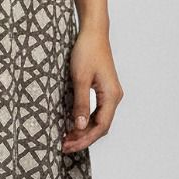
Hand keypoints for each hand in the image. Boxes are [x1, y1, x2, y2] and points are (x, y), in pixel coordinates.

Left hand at [61, 27, 123, 152]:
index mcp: (112, 96)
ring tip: (67, 138)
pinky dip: (86, 120)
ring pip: (99, 120)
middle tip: (64, 146)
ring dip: (84, 131)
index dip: (85, 139)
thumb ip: (81, 103)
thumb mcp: (80, 78)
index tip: (68, 145)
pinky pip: (97, 111)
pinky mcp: (104, 89)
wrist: (93, 32)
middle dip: (83, 138)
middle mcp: (114, 97)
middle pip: (101, 126)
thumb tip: (80, 127)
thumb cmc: (87, 51)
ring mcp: (110, 94)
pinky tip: (74, 124)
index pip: (101, 126)